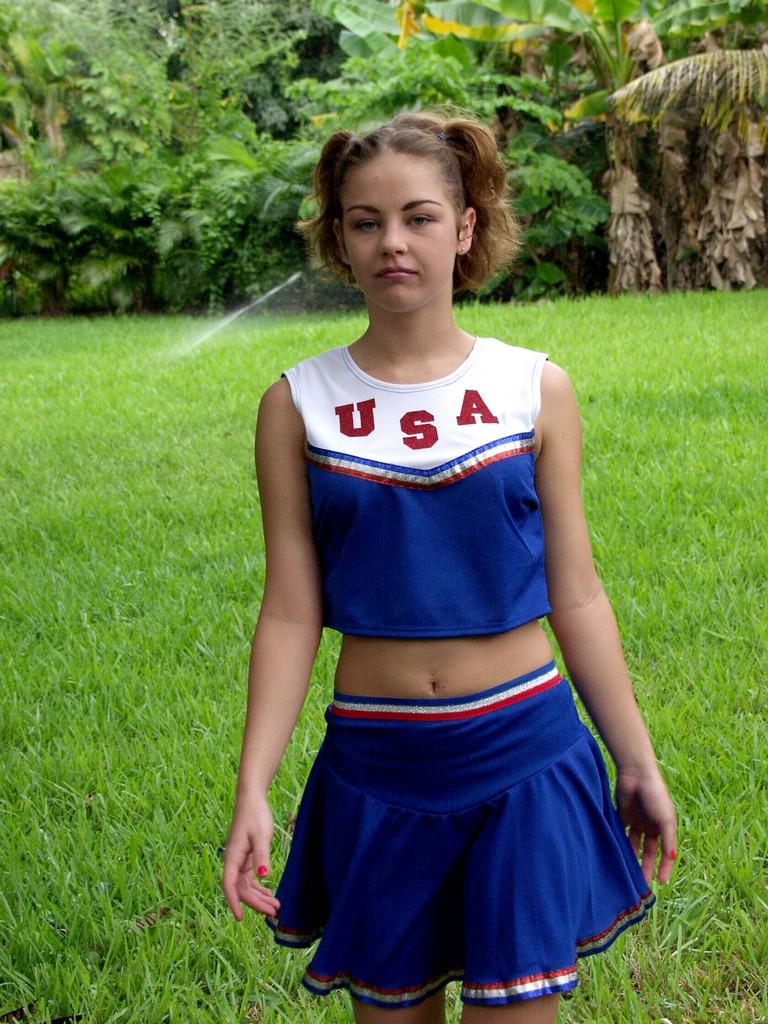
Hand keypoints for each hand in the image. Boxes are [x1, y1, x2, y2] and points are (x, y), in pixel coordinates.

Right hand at [221, 793, 280, 920]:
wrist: (252, 800)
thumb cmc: (255, 815)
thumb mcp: (261, 835)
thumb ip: (261, 856)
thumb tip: (263, 876)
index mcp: (232, 857)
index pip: (229, 885)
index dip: (233, 902)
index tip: (240, 918)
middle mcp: (233, 862)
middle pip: (240, 889)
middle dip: (256, 903)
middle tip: (274, 912)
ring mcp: (239, 861)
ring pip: (246, 886)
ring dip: (259, 898)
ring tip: (276, 908)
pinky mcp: (246, 858)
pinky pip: (250, 879)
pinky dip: (259, 888)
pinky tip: (270, 894)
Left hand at [615, 768, 676, 884]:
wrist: (635, 774)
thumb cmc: (655, 794)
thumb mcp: (666, 818)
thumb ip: (669, 838)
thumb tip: (672, 858)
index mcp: (665, 827)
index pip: (665, 852)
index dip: (664, 867)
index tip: (661, 882)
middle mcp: (651, 826)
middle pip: (649, 852)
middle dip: (646, 867)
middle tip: (642, 884)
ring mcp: (637, 822)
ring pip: (634, 845)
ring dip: (632, 858)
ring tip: (628, 873)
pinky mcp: (623, 816)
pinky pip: (621, 834)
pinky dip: (619, 844)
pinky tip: (617, 856)